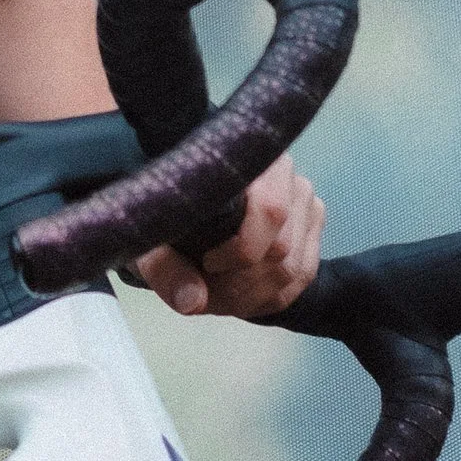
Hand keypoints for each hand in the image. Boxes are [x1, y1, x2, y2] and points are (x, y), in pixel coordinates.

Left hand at [132, 153, 322, 320]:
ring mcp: (303, 199)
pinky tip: (242, 300)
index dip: (242, 250)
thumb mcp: (150, 242)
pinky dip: (272, 298)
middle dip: (242, 285)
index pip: (270, 209)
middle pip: (281, 247)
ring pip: (294, 267)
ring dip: (254, 296)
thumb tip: (192, 302)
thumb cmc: (166, 220)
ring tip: (218, 300)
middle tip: (206, 298)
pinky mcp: (311, 224)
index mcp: (246, 158)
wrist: (182, 213)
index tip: (206, 263)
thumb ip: (165, 269)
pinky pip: (304, 275)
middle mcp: (284, 173)